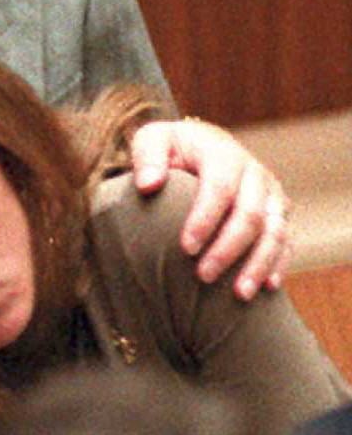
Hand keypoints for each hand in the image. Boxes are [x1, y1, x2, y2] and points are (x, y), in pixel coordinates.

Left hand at [130, 119, 290, 299]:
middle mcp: (254, 173)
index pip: (220, 188)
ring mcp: (270, 194)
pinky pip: (286, 240)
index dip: (205, 219)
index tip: (185, 248)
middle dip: (228, 248)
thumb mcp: (151, 140)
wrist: (198, 146)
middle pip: (250, 214)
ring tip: (239, 294)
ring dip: (259, 263)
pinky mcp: (277, 212)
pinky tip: (267, 287)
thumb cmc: (169, 148)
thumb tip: (148, 185)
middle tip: (202, 276)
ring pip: (275, 231)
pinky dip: (278, 263)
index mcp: (223, 153)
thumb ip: (147, 158)